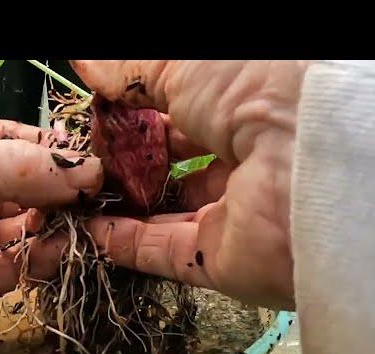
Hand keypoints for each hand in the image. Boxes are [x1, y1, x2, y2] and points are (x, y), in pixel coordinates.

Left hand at [0, 114, 102, 353]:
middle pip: (9, 193)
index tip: (90, 162)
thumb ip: (9, 167)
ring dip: (44, 232)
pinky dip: (23, 266)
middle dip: (52, 195)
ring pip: (6, 236)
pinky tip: (52, 255)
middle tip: (95, 199)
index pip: (2, 145)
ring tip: (84, 228)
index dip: (47, 154)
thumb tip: (77, 169)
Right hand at [72, 60, 308, 308]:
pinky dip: (124, 242)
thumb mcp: (182, 60)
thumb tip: (87, 62)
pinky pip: (163, 251)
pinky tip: (89, 227)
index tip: (103, 112)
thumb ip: (131, 68)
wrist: (306, 162)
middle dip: (134, 156)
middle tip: (93, 152)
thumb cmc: (253, 87)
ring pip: (169, 210)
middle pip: (179, 162)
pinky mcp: (220, 259)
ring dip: (125, 200)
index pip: (186, 111)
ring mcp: (235, 213)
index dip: (142, 111)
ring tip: (82, 190)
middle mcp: (247, 159)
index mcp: (249, 104)